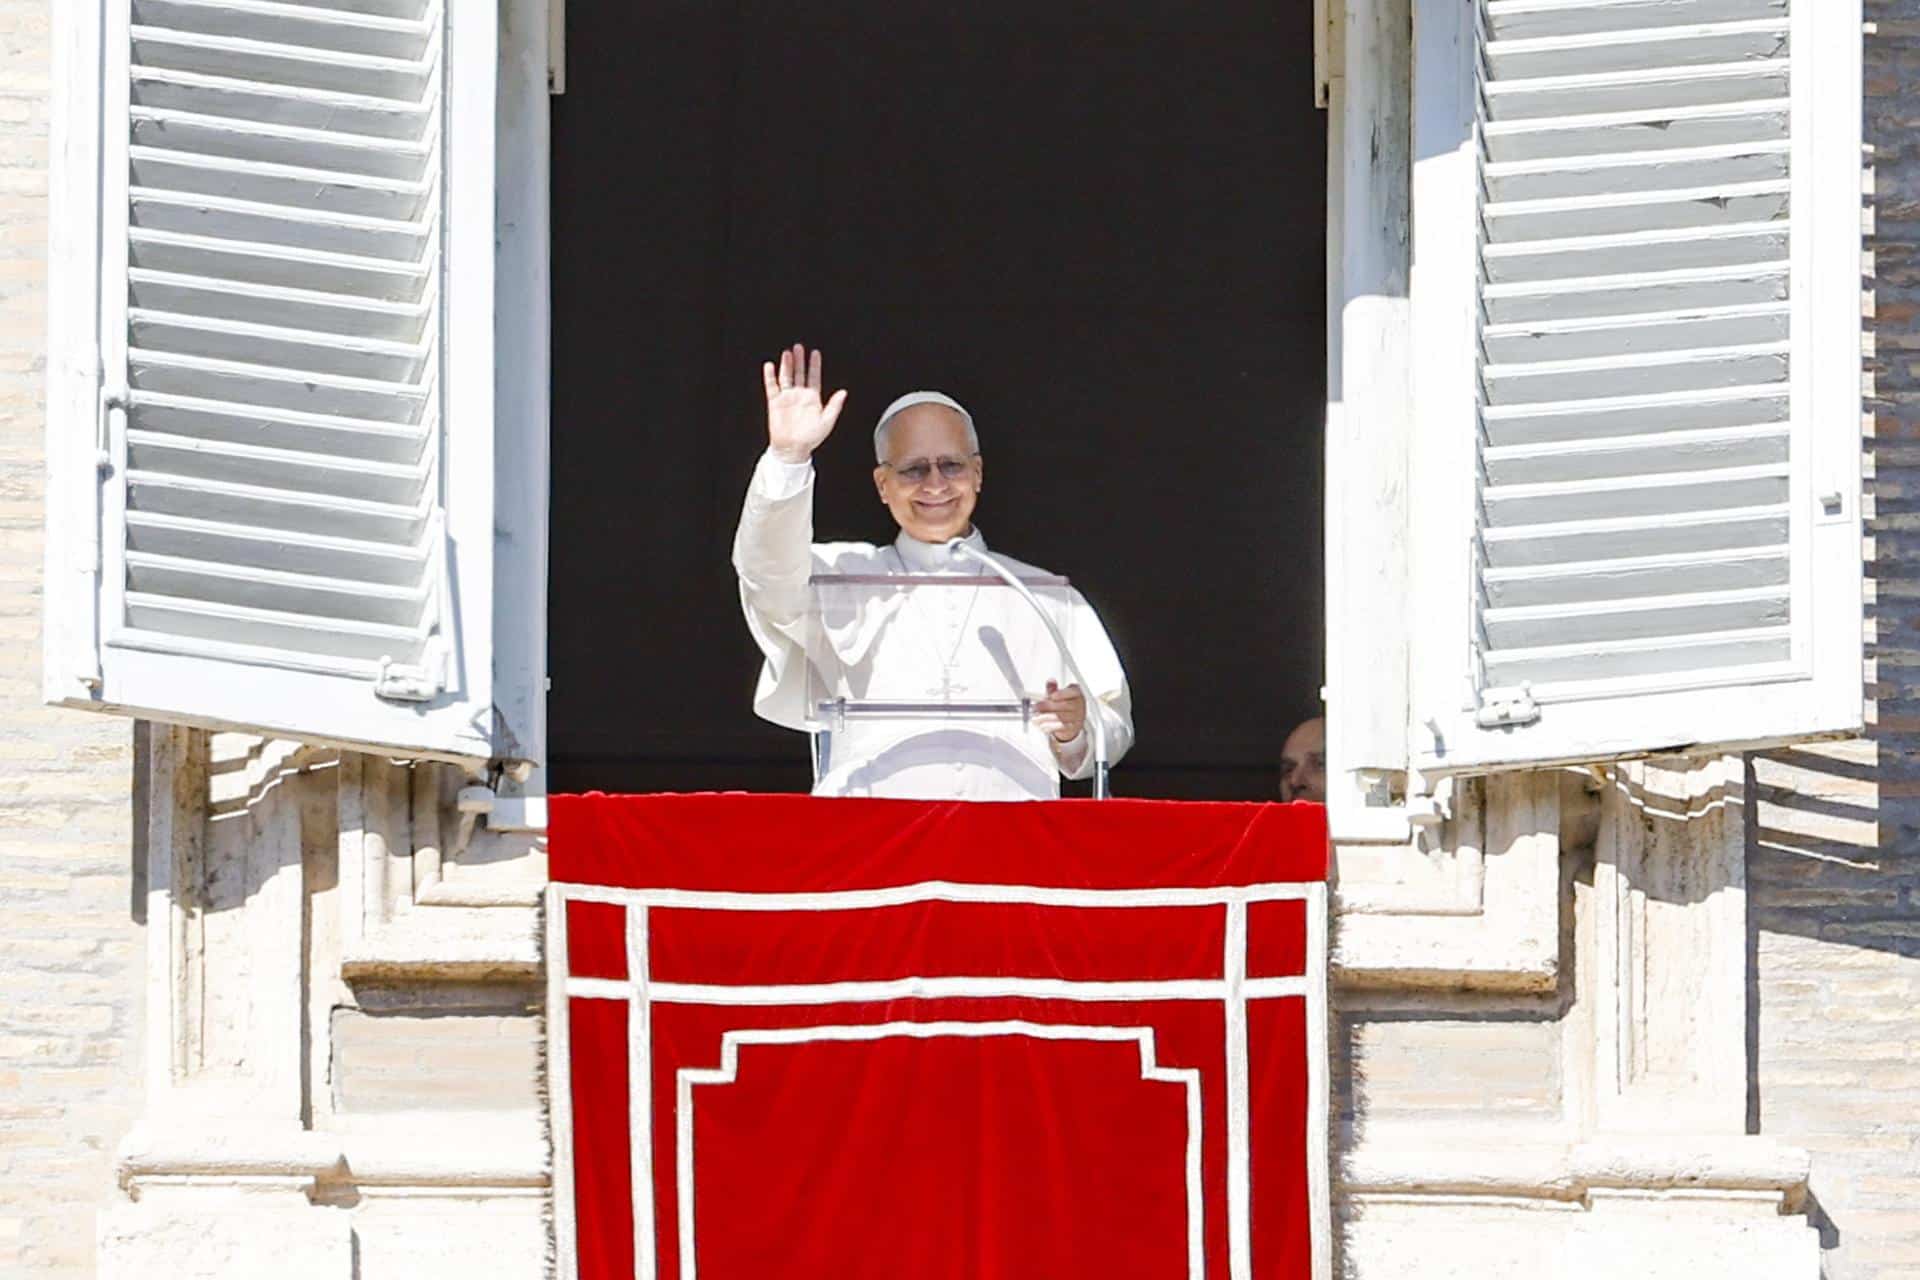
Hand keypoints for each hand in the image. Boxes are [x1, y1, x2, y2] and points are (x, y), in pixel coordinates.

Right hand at [762, 344, 847, 463]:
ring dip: (787, 365)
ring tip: (787, 353)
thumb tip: (844, 392)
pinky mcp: (775, 402)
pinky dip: (770, 376)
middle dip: (800, 360)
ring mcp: (787, 398)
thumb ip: (835, 406)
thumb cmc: (811, 438)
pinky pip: (772, 386)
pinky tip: (770, 366)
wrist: (793, 449)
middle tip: (799, 347)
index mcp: (812, 399)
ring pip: (786, 376)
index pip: (814, 377)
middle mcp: (799, 396)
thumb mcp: (827, 422)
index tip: (815, 353)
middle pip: (799, 373)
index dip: (814, 365)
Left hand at [1034, 680, 1087, 743]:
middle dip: (1047, 706)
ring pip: (1060, 717)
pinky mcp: (1073, 727)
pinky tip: (1042, 726)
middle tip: (1035, 707)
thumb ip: (1053, 689)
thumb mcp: (1058, 694)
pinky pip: (1061, 727)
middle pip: (1063, 705)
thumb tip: (1051, 681)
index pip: (1072, 692)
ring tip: (1035, 718)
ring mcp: (1077, 717)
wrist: (1072, 719)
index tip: (1051, 696)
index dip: (1062, 694)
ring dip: (1045, 718)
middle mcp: (1079, 705)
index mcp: (1076, 693)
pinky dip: (1050, 727)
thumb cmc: (1065, 704)